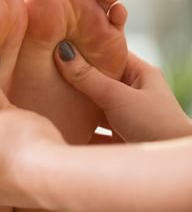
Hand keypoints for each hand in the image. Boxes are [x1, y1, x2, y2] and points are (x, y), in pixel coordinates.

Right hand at [55, 42, 191, 142]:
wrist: (166, 168)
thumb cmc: (155, 125)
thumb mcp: (118, 97)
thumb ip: (88, 78)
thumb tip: (63, 52)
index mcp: (140, 75)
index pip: (110, 54)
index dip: (87, 48)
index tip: (61, 43)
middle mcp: (132, 94)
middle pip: (97, 82)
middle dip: (74, 79)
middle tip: (46, 70)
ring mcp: (123, 118)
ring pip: (91, 108)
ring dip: (73, 107)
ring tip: (48, 99)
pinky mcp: (115, 139)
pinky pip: (90, 131)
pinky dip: (75, 130)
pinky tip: (57, 127)